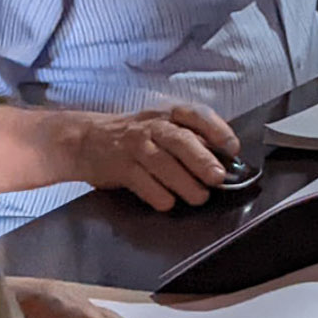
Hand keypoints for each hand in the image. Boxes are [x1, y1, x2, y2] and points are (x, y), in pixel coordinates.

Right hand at [50, 105, 239, 209]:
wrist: (85, 140)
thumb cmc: (134, 136)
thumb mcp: (162, 128)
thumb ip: (191, 139)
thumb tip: (225, 159)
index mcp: (169, 115)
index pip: (197, 115)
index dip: (217, 130)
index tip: (232, 147)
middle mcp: (153, 127)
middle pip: (180, 140)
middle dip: (201, 159)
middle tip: (218, 177)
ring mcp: (135, 146)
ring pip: (162, 163)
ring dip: (183, 182)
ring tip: (199, 197)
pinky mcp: (120, 167)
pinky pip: (141, 181)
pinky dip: (157, 194)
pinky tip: (168, 202)